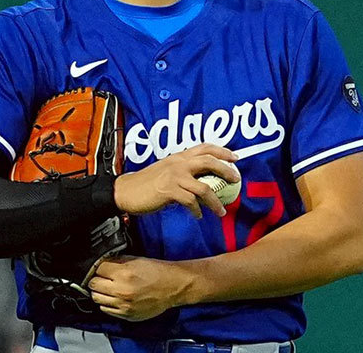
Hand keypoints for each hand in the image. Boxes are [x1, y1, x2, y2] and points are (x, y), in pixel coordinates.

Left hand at [89, 255, 190, 320]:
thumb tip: (103, 263)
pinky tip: (115, 298)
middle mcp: (121, 290)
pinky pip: (106, 310)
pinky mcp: (126, 315)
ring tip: (108, 288)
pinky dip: (107, 304)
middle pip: (94, 284)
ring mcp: (123, 305)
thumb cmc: (157, 272)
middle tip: (104, 278)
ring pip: (96, 298)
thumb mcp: (135, 259)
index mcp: (123, 273)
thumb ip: (117, 262)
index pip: (97, 269)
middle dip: (97, 279)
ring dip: (100, 292)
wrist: (172, 287)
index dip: (99, 267)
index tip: (102, 268)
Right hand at [113, 144, 239, 217]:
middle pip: (209, 161)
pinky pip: (191, 201)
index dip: (222, 151)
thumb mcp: (167, 170)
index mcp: (179, 156)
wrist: (126, 191)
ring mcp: (174, 176)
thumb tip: (201, 179)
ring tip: (221, 211)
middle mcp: (179, 163)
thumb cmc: (147, 182)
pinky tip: (198, 215)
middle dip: (226, 170)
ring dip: (215, 201)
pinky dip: (197, 210)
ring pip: (204, 187)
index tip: (235, 158)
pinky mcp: (169, 191)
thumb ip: (182, 171)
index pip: (204, 147)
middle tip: (236, 180)